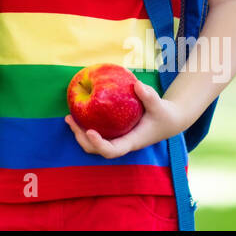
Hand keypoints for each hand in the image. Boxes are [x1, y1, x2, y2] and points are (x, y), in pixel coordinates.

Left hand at [64, 82, 185, 158]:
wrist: (167, 120)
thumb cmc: (163, 114)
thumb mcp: (159, 105)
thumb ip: (149, 96)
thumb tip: (137, 85)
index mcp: (131, 142)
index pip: (113, 150)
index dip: (99, 144)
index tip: (90, 131)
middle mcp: (121, 143)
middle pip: (97, 149)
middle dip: (81, 138)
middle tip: (70, 120)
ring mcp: (116, 139)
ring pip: (93, 144)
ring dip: (79, 133)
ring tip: (68, 118)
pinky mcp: (114, 133)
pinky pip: (96, 133)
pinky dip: (85, 126)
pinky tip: (77, 112)